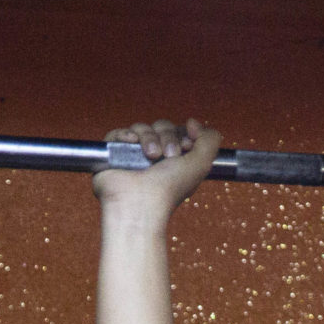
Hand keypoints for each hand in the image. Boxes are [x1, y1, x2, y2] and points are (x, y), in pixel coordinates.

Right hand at [94, 118, 221, 218]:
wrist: (141, 202)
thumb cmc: (170, 188)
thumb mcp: (202, 163)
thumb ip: (210, 139)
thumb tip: (192, 122)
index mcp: (175, 160)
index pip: (179, 131)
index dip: (183, 134)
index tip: (187, 146)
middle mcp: (155, 157)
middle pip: (162, 126)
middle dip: (168, 136)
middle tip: (169, 155)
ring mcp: (133, 155)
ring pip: (141, 127)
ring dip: (149, 138)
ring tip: (151, 156)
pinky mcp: (113, 155)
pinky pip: (118, 133)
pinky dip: (125, 134)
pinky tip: (131, 144)